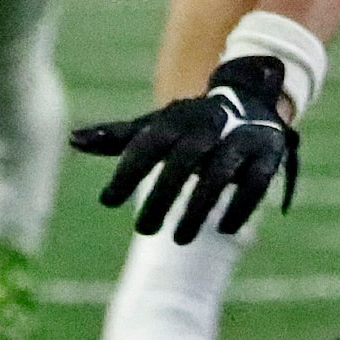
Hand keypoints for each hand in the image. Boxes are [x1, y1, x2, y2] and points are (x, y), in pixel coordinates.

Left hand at [72, 55, 299, 240]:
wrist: (251, 99)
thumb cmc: (190, 124)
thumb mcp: (155, 126)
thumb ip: (117, 137)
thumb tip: (72, 140)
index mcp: (176, 119)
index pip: (148, 143)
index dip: (127, 170)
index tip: (107, 201)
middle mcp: (207, 125)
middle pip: (183, 159)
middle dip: (163, 194)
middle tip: (143, 229)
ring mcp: (239, 139)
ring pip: (219, 173)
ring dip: (198, 207)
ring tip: (177, 239)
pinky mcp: (266, 154)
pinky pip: (255, 182)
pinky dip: (240, 207)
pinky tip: (223, 230)